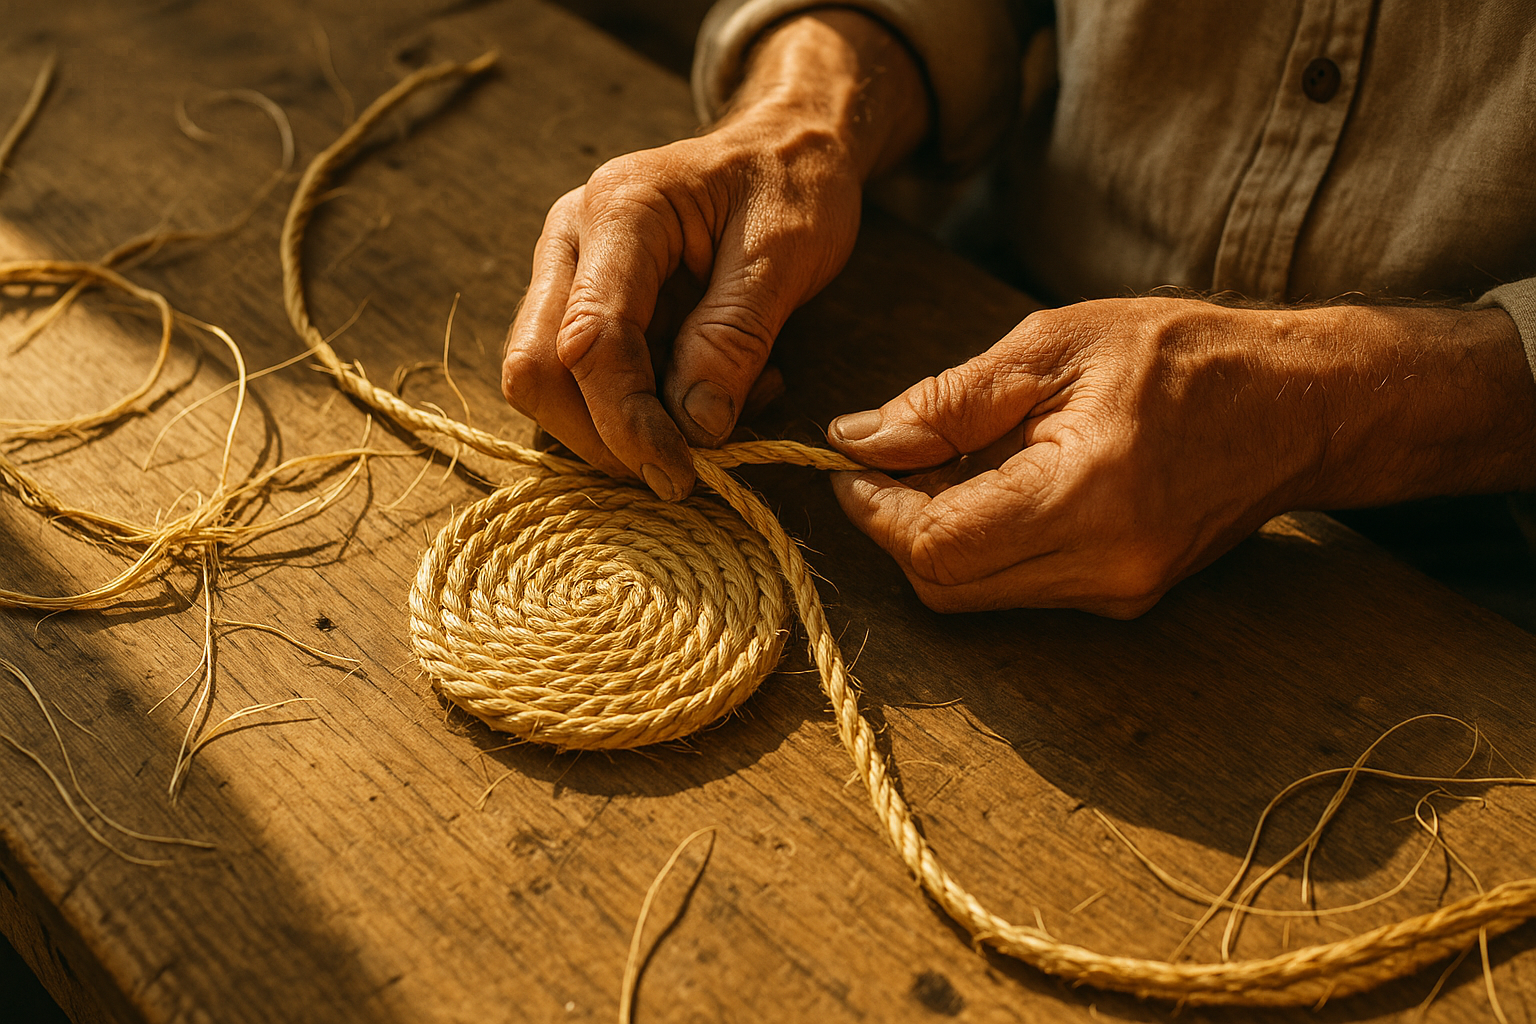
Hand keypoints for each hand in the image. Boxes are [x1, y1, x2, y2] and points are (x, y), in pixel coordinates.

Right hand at [502, 11, 926, 498]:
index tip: (681, 472)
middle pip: (537, 369)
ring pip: (550, 386)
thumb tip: (694, 427)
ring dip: (623, 430)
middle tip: (683, 471)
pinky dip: (641, 413)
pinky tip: (709, 396)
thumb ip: (734, 336)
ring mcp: (569, 274)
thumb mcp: (785, 254)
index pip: (589, 339)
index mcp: (619, 210)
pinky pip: (586, 383)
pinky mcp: (585, 306)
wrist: (787, 151)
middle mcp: (572, 239)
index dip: (626, 420)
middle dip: (603, 438)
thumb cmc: (792, 188)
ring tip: (718, 414)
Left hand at [828, 298, 1535, 616]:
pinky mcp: (1122, 600)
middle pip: (946, 585)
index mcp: (1086, 497)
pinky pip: (1018, 588)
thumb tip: (857, 440)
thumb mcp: (1052, 347)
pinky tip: (991, 486)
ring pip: (976, 595)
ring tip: (942, 464)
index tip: (849, 463)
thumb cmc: (1182, 355)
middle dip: (895, 527)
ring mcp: (1117, 595)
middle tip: (883, 461)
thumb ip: (946, 402)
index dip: (874, 510)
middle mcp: (1103, 568)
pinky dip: (981, 545)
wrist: (1298, 404)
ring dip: (935, 538)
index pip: (937, 546)